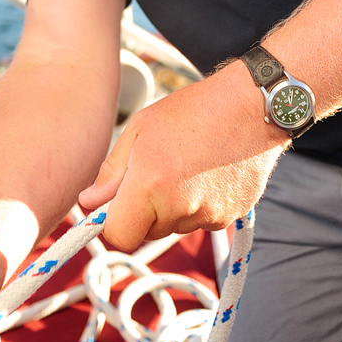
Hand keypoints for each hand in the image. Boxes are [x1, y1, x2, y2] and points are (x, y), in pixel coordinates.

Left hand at [78, 61, 286, 250]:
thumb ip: (112, 172)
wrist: (252, 105)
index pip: (119, 236)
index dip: (114, 222)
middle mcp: (180, 208)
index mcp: (150, 186)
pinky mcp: (232, 217)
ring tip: (186, 166)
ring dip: (173, 208)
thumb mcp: (140, 129)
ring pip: (175, 227)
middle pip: (147, 232)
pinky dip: (199, 205)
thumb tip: (89, 202)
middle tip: (156, 171)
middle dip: (144, 211)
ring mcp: (209, 216)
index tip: (117, 203)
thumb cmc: (193, 110)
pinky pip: (202, 220)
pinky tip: (207, 173)